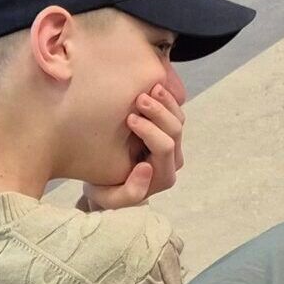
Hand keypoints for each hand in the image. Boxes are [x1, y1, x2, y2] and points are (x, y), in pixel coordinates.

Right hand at [82, 82, 184, 209]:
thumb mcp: (109, 198)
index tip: (129, 118)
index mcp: (162, 177)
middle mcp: (172, 161)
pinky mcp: (166, 131)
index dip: (150, 131)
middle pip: (175, 131)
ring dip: (165, 102)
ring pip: (178, 118)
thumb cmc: (105, 191)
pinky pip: (173, 111)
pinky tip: (152, 85)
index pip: (164, 148)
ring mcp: (171, 144)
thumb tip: (147, 167)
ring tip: (149, 88)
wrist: (105, 181)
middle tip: (139, 98)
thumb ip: (130, 193)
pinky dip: (165, 98)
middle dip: (158, 112)